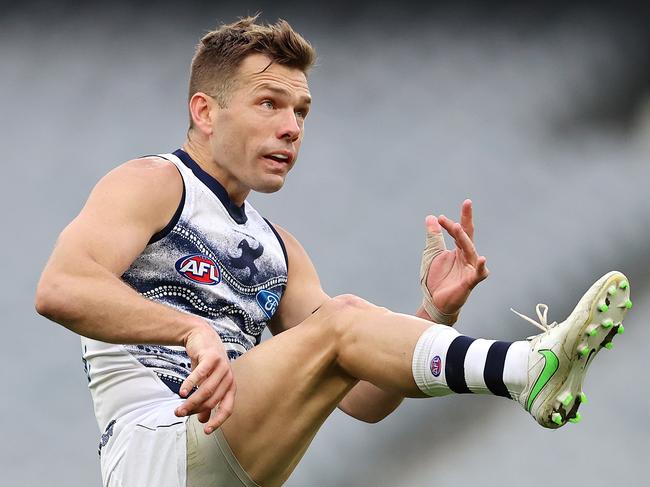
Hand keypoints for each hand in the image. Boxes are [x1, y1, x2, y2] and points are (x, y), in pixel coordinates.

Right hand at [174, 321, 235, 434]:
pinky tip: (181, 392)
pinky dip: (190, 384)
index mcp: (230, 386)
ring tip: (178, 408)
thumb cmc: (205, 362)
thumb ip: (207, 400)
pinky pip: (200, 375)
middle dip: (195, 410)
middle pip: (212, 401)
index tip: (206, 431)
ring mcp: (223, 367)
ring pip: (206, 390)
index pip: (227, 408)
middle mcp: (229, 378)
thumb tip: (202, 419)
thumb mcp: (207, 382)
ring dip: (190, 401)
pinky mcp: (212, 358)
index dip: (218, 421)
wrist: (202, 336)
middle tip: (180, 415)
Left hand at [421, 199, 488, 317]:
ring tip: (457, 227)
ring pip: (470, 250)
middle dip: (464, 222)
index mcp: (459, 250)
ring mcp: (470, 268)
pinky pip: (478, 273)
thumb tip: (431, 217)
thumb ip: (434, 237)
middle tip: (462, 208)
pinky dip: (480, 266)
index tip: (440, 217)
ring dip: (463, 239)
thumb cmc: (436, 279)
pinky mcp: (470, 281)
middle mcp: (467, 257)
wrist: (435, 301)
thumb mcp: (433, 254)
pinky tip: (481, 258)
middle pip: (466, 237)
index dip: (453, 222)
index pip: (460, 231)